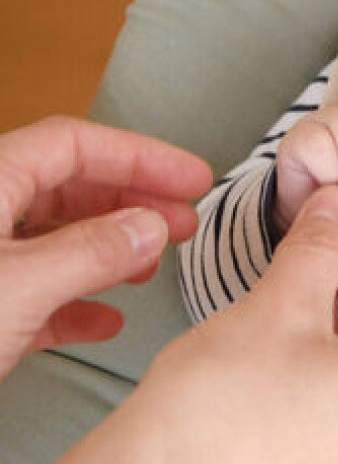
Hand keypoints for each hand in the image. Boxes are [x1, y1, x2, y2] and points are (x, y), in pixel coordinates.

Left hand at [0, 116, 211, 378]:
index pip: (73, 145)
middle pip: (67, 188)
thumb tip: (149, 227)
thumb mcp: (20, 285)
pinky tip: (106, 319)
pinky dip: (75, 300)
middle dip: (131, 203)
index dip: (139, 157)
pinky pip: (32, 290)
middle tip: (184, 221)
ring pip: (52, 239)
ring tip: (151, 268)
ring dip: (109, 250)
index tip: (191, 178)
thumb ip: (90, 253)